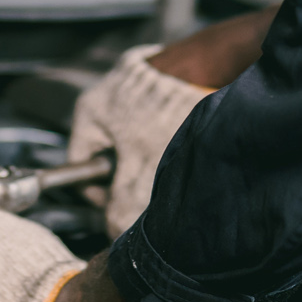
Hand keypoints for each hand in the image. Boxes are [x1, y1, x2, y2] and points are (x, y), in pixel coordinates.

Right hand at [67, 6, 278, 239]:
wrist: (219, 70)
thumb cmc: (174, 114)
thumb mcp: (142, 172)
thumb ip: (121, 207)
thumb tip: (114, 231)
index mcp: (90, 110)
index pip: (82, 165)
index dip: (101, 194)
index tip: (124, 206)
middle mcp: (109, 90)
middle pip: (112, 150)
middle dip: (134, 172)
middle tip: (158, 185)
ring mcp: (139, 77)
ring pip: (140, 134)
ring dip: (156, 153)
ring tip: (181, 159)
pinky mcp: (167, 73)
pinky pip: (164, 114)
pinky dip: (175, 131)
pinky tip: (192, 140)